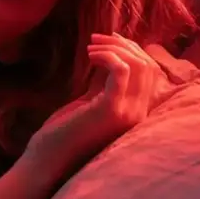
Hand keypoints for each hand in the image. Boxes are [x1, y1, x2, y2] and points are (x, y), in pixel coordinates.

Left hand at [24, 34, 173, 178]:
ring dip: (115, 48)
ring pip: (139, 65)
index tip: (109, 40)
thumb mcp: (90, 101)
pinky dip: (108, 56)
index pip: (151, 72)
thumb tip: (111, 54)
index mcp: (137, 113)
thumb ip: (103, 81)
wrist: (48, 160)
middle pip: (148, 65)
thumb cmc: (64, 131)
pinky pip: (121, 71)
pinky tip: (90, 55)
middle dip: (124, 45)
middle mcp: (139, 115)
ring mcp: (129, 113)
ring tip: (91, 47)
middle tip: (97, 38)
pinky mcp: (112, 110)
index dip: (133, 50)